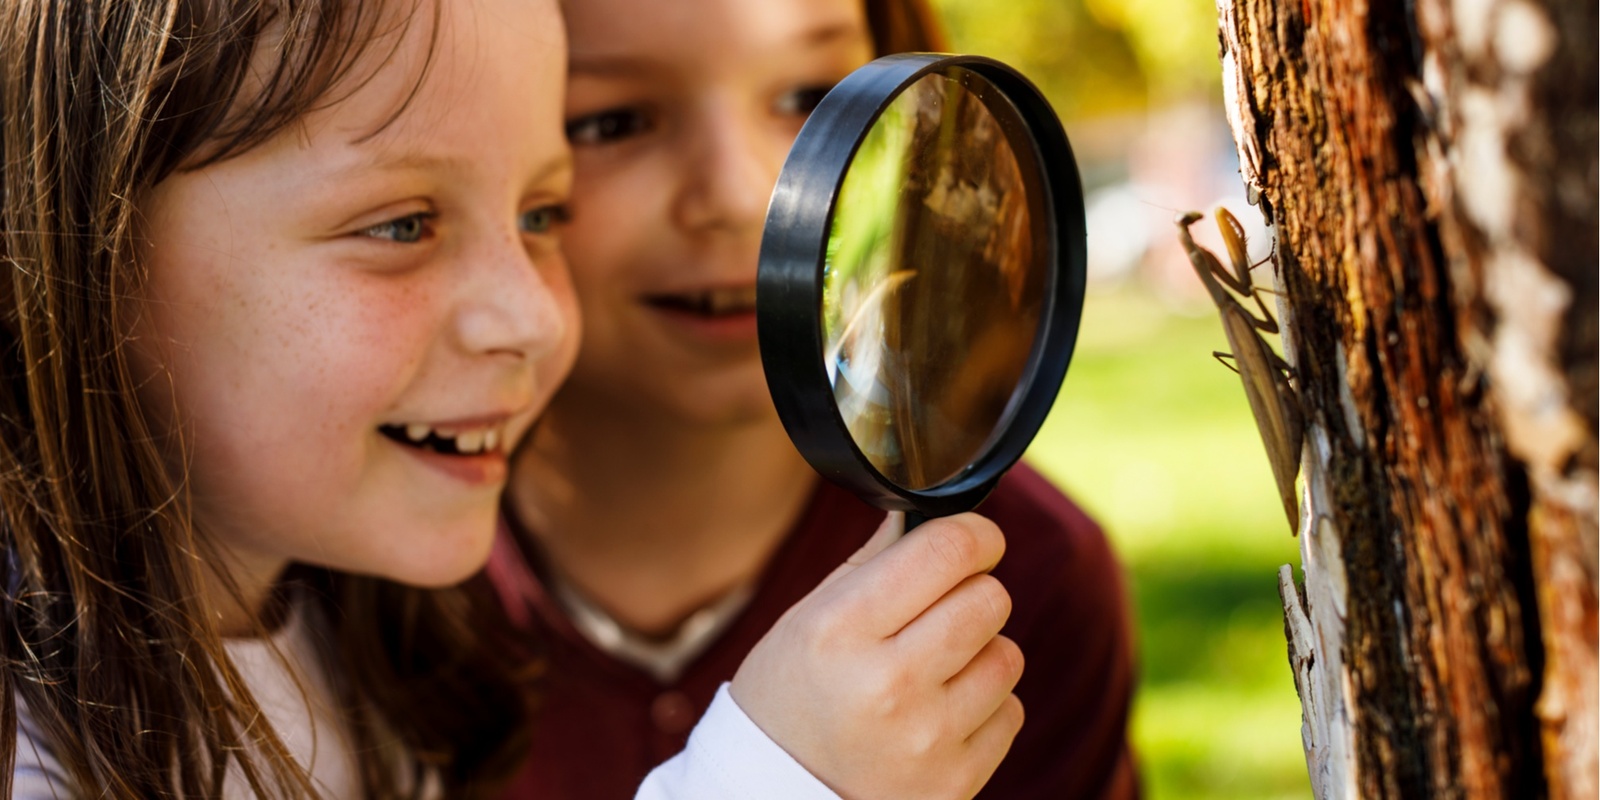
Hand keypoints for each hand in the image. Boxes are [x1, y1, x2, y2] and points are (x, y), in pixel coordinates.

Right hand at [730, 511, 1023, 799]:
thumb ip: (870, 564)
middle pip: (990, 599)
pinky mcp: (955, 782)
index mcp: (841, 629)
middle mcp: (887, 684)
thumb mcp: (806, 620)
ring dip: (980, 653)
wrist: (775, 794)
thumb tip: (926, 515)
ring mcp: (926, 739)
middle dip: (973, 594)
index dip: (976, 535)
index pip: (948, 550)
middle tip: (940, 612)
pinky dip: (984, 707)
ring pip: (1007, 655)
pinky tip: (938, 714)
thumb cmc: (790, 696)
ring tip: (933, 671)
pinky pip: (1010, 713)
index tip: (976, 541)